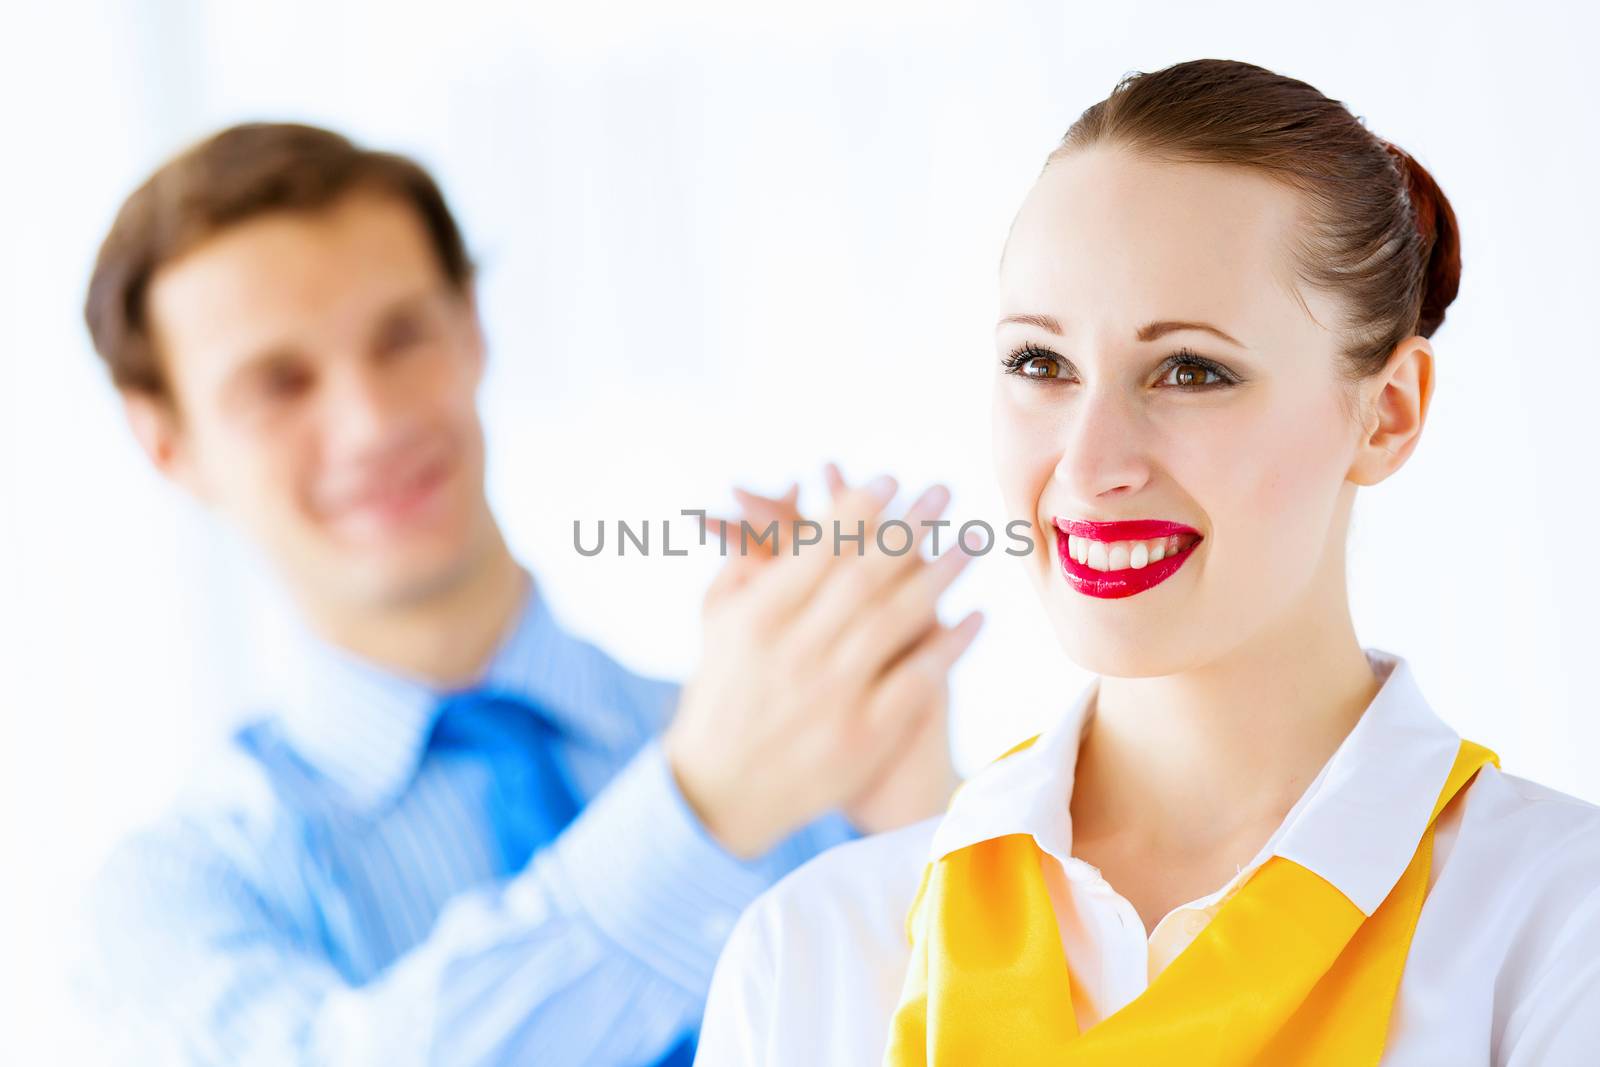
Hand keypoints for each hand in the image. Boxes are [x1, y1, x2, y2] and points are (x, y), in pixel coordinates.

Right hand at [663, 469, 982, 857]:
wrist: (720, 794)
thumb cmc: (721, 693)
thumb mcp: (717, 623)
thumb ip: (748, 558)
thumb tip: (788, 494)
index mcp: (758, 618)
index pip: (818, 550)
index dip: (858, 510)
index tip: (890, 480)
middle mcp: (796, 651)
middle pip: (866, 575)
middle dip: (909, 527)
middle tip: (944, 491)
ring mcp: (833, 695)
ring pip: (897, 620)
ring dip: (941, 574)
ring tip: (973, 539)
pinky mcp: (863, 736)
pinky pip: (918, 678)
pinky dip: (950, 645)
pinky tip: (977, 616)